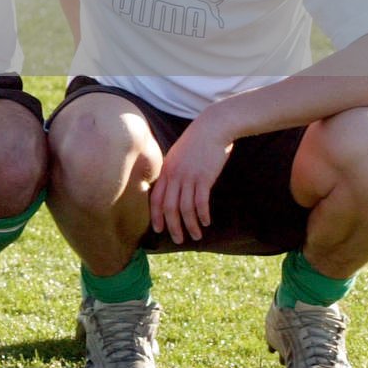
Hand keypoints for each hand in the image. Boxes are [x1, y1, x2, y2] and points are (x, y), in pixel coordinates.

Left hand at [149, 115, 231, 243]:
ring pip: (185, 208)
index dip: (156, 215)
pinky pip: (201, 201)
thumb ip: (174, 171)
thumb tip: (172, 186)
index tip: (158, 229)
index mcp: (166, 170)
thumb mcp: (178, 155)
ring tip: (196, 236)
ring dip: (190, 225)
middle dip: (172, 226)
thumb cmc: (197, 141)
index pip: (155, 198)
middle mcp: (174, 175)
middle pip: (169, 207)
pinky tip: (206, 222)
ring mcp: (188, 176)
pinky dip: (202, 214)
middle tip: (178, 239)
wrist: (211, 127)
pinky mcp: (204, 177)